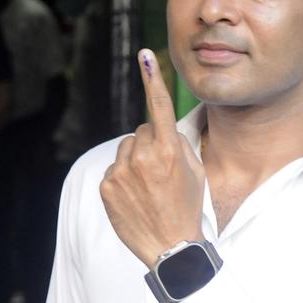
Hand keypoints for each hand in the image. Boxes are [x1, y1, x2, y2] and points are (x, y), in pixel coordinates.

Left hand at [100, 49, 205, 266]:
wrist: (170, 247)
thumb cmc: (188, 207)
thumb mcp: (196, 171)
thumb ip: (178, 143)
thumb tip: (162, 126)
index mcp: (169, 150)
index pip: (159, 106)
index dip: (152, 79)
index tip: (144, 55)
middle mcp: (143, 157)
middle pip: (141, 131)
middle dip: (150, 144)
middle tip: (161, 172)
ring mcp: (122, 172)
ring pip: (125, 149)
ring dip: (134, 160)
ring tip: (148, 187)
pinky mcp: (107, 186)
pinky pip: (114, 169)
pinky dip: (122, 179)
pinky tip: (135, 197)